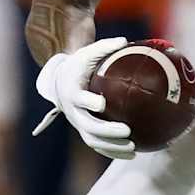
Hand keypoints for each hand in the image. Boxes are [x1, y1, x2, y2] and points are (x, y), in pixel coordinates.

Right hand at [32, 36, 135, 159]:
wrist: (60, 81)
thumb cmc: (79, 65)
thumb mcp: (88, 53)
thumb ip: (105, 47)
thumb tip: (124, 40)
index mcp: (73, 91)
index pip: (80, 99)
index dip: (89, 102)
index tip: (103, 103)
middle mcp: (73, 111)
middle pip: (88, 125)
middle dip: (107, 130)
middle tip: (127, 131)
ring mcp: (78, 123)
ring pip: (93, 140)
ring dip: (112, 147)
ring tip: (134, 148)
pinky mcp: (85, 131)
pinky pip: (99, 145)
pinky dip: (114, 151)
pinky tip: (134, 153)